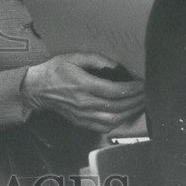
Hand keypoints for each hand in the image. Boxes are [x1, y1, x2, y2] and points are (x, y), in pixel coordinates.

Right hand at [21, 53, 144, 132]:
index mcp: (83, 85)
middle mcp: (84, 103)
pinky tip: (125, 114)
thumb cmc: (55, 70)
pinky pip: (104, 128)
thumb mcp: (73, 57)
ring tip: (140, 104)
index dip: (132, 89)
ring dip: (130, 113)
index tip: (143, 83)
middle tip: (147, 93)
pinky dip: (118, 122)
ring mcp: (82, 115)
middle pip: (117, 107)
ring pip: (113, 120)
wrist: (38, 89)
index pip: (114, 90)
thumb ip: (96, 59)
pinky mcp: (81, 122)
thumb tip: (117, 66)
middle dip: (136, 100)